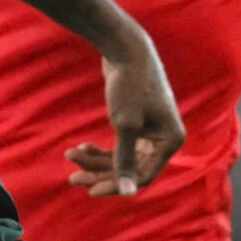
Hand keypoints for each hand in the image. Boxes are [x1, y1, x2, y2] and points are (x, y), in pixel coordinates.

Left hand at [69, 47, 185, 196]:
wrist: (125, 47)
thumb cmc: (130, 85)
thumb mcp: (126, 125)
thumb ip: (125, 160)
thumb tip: (128, 193)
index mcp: (170, 141)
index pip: (142, 176)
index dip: (116, 185)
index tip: (89, 189)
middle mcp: (164, 138)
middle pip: (130, 168)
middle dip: (100, 172)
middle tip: (73, 177)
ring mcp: (149, 130)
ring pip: (121, 157)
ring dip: (95, 161)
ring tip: (71, 156)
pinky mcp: (135, 121)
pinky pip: (118, 144)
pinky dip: (99, 148)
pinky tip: (80, 147)